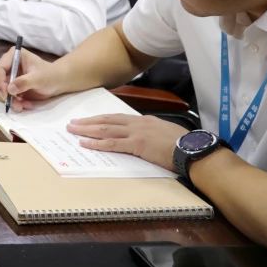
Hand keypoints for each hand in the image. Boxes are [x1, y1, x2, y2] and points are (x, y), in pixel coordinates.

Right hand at [0, 47, 65, 108]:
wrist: (59, 82)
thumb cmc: (50, 75)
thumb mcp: (39, 78)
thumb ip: (24, 82)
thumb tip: (10, 89)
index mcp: (13, 56)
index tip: (6, 93)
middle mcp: (9, 66)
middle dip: (4, 93)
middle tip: (13, 103)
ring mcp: (10, 78)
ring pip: (1, 91)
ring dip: (10, 100)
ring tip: (22, 106)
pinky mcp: (13, 88)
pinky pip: (8, 97)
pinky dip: (15, 103)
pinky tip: (25, 105)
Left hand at [66, 114, 186, 170]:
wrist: (193, 149)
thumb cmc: (184, 144)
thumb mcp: (165, 132)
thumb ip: (151, 132)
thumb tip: (144, 137)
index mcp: (144, 120)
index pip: (117, 118)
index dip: (100, 118)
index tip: (88, 119)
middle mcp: (137, 123)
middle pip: (107, 120)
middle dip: (88, 122)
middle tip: (72, 123)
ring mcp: (136, 133)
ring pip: (106, 129)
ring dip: (87, 130)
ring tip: (73, 130)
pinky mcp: (137, 144)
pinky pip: (112, 144)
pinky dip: (97, 143)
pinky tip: (86, 144)